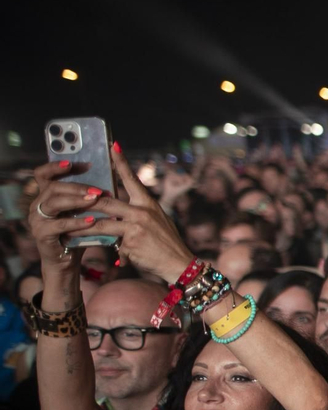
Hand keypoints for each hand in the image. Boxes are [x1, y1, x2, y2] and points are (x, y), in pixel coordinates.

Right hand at [26, 162, 96, 277]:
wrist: (68, 260)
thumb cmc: (78, 231)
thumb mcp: (83, 211)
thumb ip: (89, 196)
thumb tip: (110, 177)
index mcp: (46, 195)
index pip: (43, 174)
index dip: (56, 167)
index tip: (73, 163)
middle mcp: (38, 204)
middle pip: (53, 187)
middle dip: (76, 186)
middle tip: (97, 189)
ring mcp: (37, 219)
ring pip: (53, 203)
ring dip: (76, 200)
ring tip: (95, 200)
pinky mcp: (42, 234)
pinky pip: (58, 225)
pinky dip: (76, 222)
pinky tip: (91, 221)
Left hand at [79, 150, 195, 283]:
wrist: (179, 263)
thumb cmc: (167, 243)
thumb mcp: (157, 221)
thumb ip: (137, 213)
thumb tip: (116, 212)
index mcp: (148, 203)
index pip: (132, 178)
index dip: (121, 161)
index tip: (113, 145)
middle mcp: (142, 211)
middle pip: (105, 201)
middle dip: (84, 202)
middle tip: (67, 198)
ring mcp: (136, 226)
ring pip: (100, 223)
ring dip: (81, 228)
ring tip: (67, 230)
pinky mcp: (131, 243)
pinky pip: (110, 244)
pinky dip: (106, 250)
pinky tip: (106, 256)